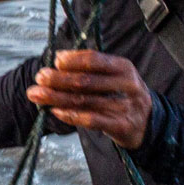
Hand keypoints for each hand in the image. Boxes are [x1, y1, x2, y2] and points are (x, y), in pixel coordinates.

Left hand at [26, 50, 153, 149]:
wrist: (147, 123)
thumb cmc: (121, 94)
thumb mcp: (113, 76)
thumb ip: (90, 68)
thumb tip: (58, 58)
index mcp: (123, 67)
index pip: (95, 60)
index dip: (73, 60)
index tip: (55, 60)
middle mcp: (126, 85)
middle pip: (86, 81)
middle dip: (59, 79)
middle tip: (39, 78)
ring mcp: (124, 106)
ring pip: (84, 101)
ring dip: (56, 97)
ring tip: (36, 94)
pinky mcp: (120, 126)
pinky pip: (91, 120)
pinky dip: (70, 115)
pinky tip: (54, 111)